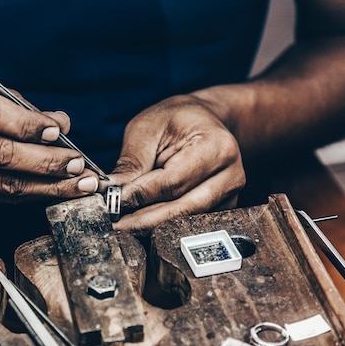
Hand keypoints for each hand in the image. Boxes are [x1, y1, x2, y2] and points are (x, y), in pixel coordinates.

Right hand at [0, 74, 99, 204]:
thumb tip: (60, 123)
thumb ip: (18, 105)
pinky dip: (35, 194)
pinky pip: (2, 197)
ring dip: (50, 186)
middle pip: (1, 154)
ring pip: (6, 184)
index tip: (58, 130)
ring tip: (79, 183)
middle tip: (78, 163)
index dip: (27, 124)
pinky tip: (58, 190)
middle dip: (47, 161)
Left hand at [107, 94, 245, 234]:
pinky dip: (163, 224)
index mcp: (217, 148)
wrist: (204, 120)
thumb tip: (113, 193)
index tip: (114, 202)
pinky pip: (189, 223)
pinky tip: (142, 220)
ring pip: (185, 220)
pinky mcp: (223, 209)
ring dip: (151, 226)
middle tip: (115, 224)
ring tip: (123, 224)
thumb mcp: (147, 129)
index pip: (174, 181)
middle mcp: (231, 175)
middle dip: (144, 220)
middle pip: (182, 208)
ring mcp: (230, 195)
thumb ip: (131, 162)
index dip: (142, 195)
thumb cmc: (175, 119)